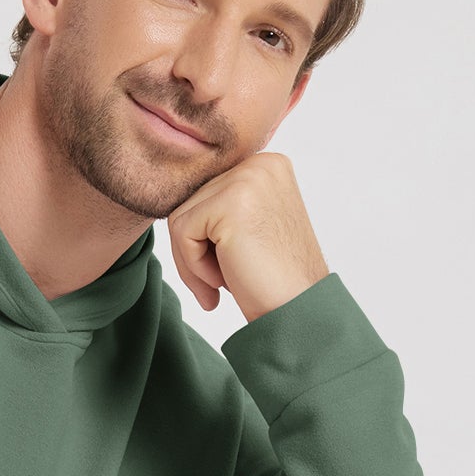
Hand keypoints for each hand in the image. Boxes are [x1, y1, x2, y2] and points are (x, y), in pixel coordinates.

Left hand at [168, 149, 328, 320]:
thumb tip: (175, 205)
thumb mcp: (247, 231)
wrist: (299, 312)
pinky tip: (222, 281)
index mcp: (268, 166)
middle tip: (219, 286)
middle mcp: (261, 163)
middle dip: (194, 252)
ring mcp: (247, 178)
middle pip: (191, 203)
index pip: (207, 193)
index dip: (205, 239)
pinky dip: (193, 266)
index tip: (225, 271)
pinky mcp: (231, 201)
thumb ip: (221, 207)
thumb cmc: (272, 282)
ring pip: (181, 217)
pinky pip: (182, 231)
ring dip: (192, 261)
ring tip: (222, 284)